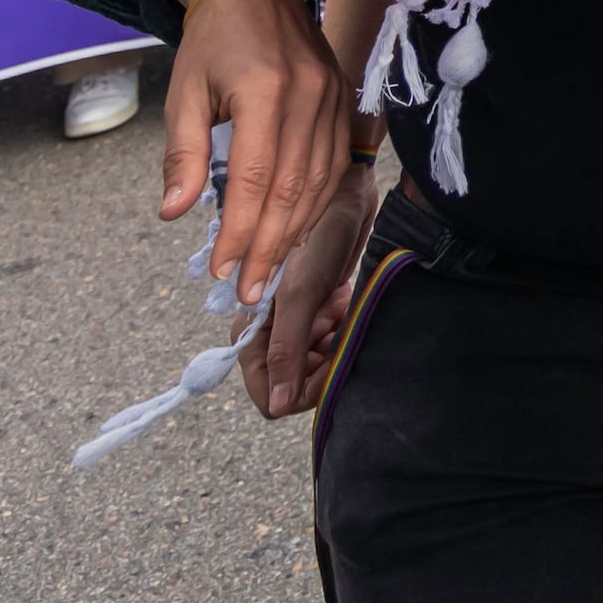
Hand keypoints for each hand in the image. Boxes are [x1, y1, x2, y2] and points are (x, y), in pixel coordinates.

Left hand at [154, 0, 337, 306]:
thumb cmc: (212, 39)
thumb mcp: (184, 91)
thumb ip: (182, 153)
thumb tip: (175, 212)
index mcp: (265, 92)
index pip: (255, 178)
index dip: (240, 229)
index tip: (223, 268)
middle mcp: (307, 98)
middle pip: (292, 189)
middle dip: (268, 246)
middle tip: (248, 289)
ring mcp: (331, 100)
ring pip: (319, 183)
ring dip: (292, 233)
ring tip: (268, 270)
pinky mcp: (341, 102)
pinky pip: (333, 166)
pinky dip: (313, 205)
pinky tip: (293, 230)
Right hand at [248, 155, 386, 416]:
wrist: (349, 196)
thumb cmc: (319, 236)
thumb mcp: (301, 294)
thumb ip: (286, 350)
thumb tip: (276, 407)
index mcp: (254, 329)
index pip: (270, 391)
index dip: (300, 390)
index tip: (332, 367)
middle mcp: (272, 331)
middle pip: (296, 382)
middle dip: (323, 364)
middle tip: (339, 329)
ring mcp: (297, 323)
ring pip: (317, 365)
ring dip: (334, 346)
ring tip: (342, 310)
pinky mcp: (319, 313)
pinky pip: (331, 343)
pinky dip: (342, 331)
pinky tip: (346, 304)